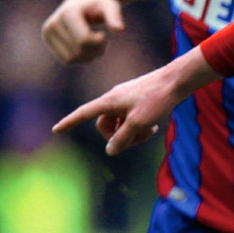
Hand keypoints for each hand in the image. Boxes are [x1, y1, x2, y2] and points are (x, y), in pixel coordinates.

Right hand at [42, 0, 124, 63]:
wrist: (81, 1)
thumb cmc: (98, 4)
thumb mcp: (110, 5)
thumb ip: (115, 16)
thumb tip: (120, 29)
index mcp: (67, 13)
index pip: (84, 40)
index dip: (99, 42)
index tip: (103, 35)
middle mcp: (53, 23)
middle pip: (78, 50)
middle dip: (95, 49)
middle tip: (102, 40)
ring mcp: (48, 33)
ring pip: (71, 58)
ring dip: (89, 56)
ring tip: (96, 44)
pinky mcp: (48, 41)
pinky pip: (67, 60)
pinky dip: (81, 58)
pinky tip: (87, 48)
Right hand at [53, 47, 219, 154]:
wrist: (177, 80)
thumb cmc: (157, 99)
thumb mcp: (138, 123)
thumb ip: (122, 138)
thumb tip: (111, 151)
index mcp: (109, 102)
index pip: (83, 114)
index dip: (69, 122)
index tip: (56, 129)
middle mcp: (114, 98)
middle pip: (105, 125)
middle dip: (117, 137)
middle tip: (136, 141)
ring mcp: (126, 98)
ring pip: (120, 122)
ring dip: (131, 132)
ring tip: (149, 132)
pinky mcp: (138, 99)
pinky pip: (131, 117)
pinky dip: (138, 125)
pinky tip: (153, 127)